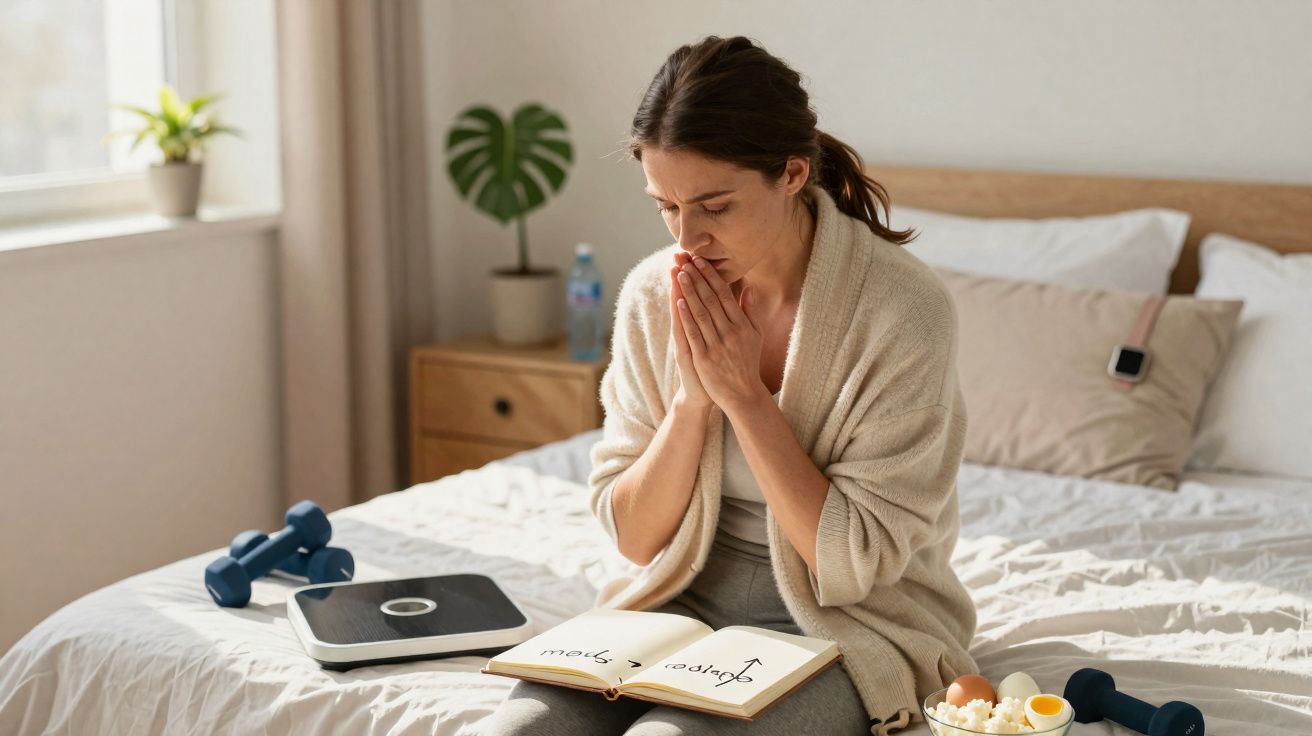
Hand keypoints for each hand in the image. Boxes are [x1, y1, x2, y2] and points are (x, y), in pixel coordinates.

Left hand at [673, 254, 766, 412]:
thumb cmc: (747, 362)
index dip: (711, 276)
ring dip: (689, 292)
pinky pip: (694, 333)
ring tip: (679, 274)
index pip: (724, 294)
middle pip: (710, 299)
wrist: (742, 394)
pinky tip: (678, 302)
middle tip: (685, 260)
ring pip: (700, 313)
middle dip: (697, 278)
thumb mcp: (755, 335)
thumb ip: (751, 310)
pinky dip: (686, 317)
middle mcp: (730, 332)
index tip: (700, 261)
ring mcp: (717, 345)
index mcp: (742, 325)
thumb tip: (749, 287)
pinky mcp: (704, 358)